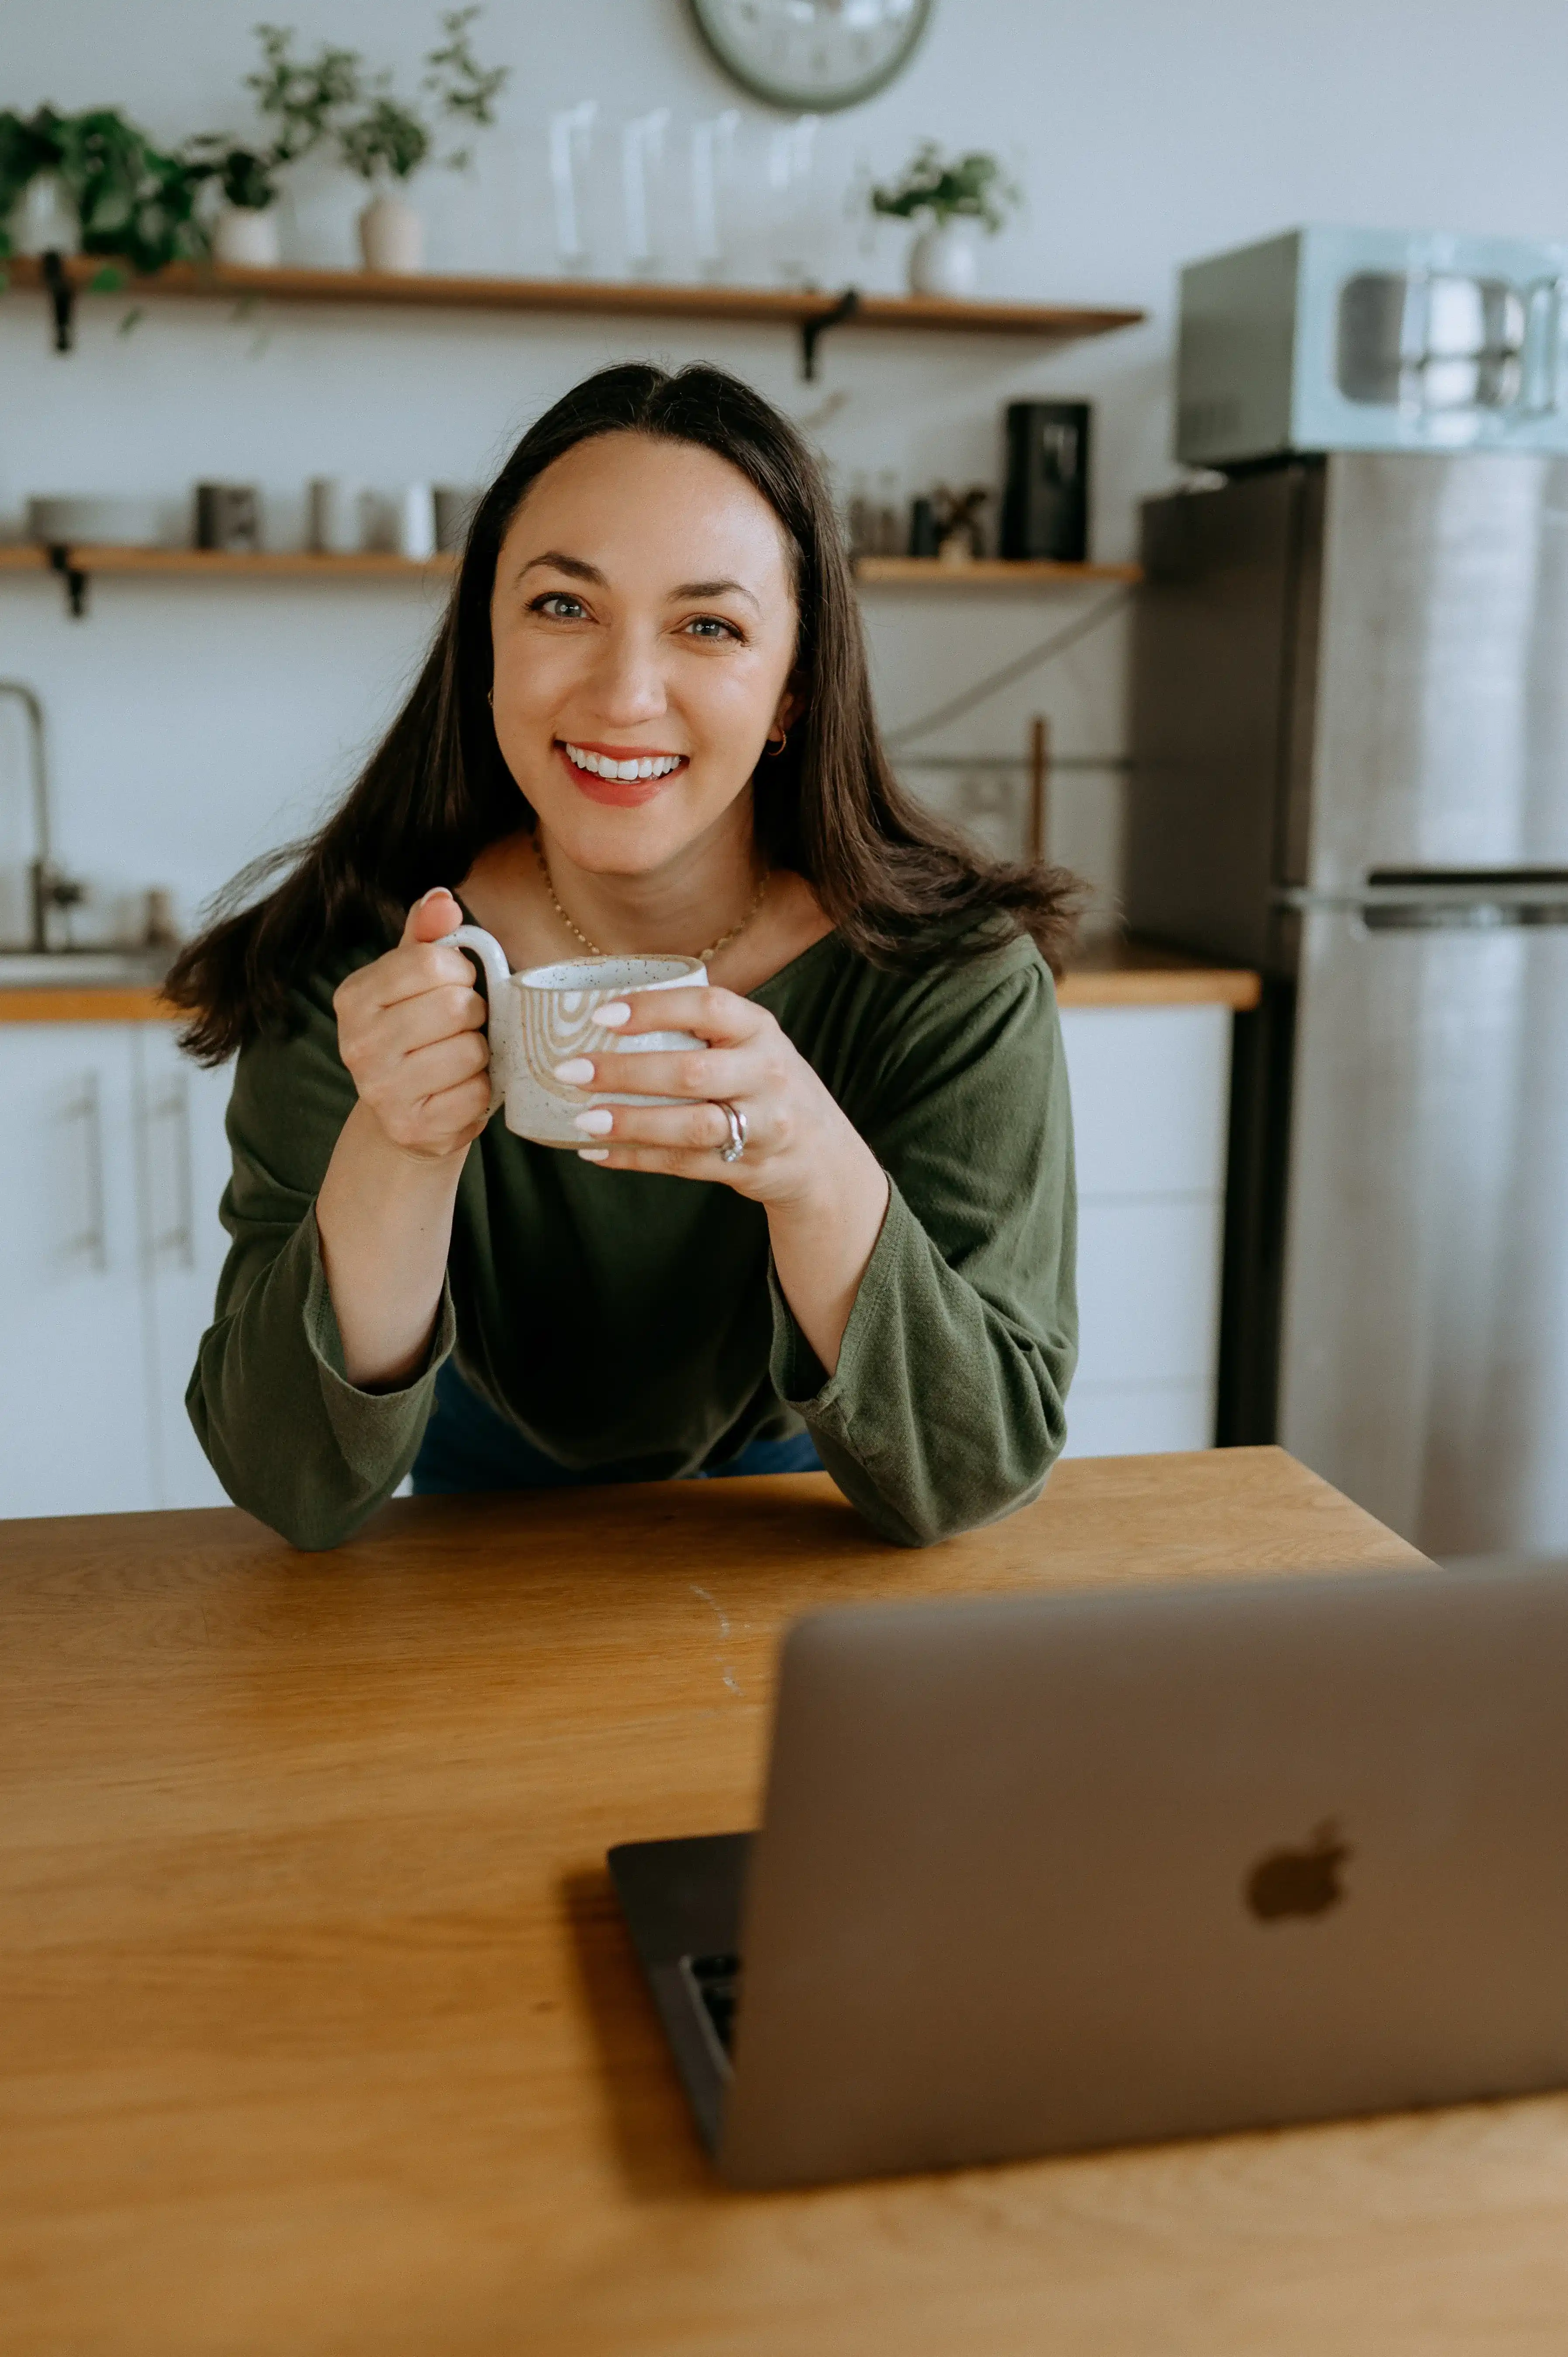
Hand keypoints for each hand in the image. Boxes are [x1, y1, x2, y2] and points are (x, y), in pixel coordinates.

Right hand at [331, 887, 491, 1162]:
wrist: (406, 1114)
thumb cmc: (418, 1033)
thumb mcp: (415, 979)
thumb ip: (428, 936)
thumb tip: (442, 899)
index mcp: (354, 996)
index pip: (433, 962)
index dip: (461, 972)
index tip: (456, 985)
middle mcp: (357, 1043)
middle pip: (456, 1006)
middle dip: (474, 1014)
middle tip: (459, 1028)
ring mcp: (381, 1090)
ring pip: (471, 1051)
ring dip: (480, 1054)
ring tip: (458, 1060)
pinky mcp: (412, 1127)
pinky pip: (477, 1095)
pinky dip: (481, 1091)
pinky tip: (458, 1090)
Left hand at [554, 985, 890, 1374]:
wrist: (822, 1154)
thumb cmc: (763, 1083)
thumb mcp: (749, 1044)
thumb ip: (698, 1029)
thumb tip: (599, 1018)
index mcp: (761, 1030)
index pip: (709, 1007)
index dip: (655, 1009)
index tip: (602, 1015)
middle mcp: (768, 1075)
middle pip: (692, 1073)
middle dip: (626, 1072)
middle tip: (571, 1070)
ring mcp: (763, 1126)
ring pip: (690, 1127)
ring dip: (631, 1123)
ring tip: (582, 1119)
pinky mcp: (749, 1168)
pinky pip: (684, 1166)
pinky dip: (636, 1159)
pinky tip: (596, 1152)